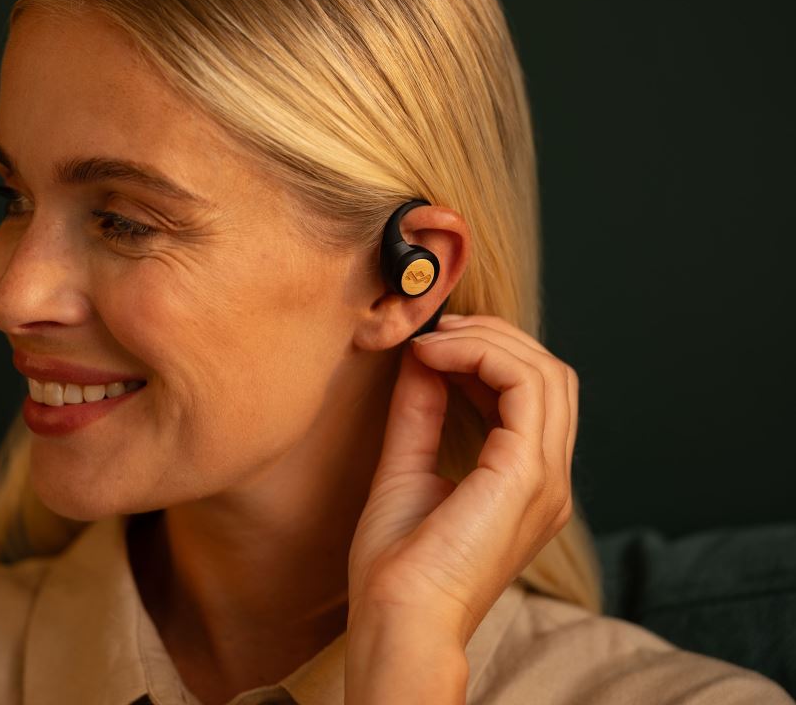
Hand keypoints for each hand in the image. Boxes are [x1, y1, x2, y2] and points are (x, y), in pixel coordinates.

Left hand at [347, 313, 578, 646]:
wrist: (397, 619)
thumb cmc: (398, 565)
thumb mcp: (406, 465)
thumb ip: (420, 411)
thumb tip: (422, 358)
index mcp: (527, 483)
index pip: (534, 395)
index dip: (489, 354)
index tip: (434, 343)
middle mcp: (548, 479)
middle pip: (550, 375)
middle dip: (495, 337)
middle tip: (439, 329)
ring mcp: (545, 477)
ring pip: (545, 372)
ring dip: (488, 340)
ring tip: (435, 339)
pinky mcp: (526, 474)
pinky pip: (524, 385)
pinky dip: (480, 355)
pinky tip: (435, 356)